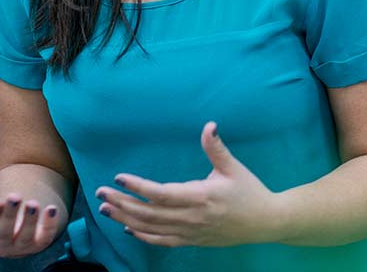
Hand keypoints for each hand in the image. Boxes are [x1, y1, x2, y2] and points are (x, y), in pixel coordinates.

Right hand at [0, 174, 66, 257]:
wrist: (11, 229)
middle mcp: (0, 245)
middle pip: (4, 233)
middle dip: (10, 216)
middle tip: (15, 197)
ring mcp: (20, 246)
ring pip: (25, 237)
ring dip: (30, 220)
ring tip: (33, 203)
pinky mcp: (38, 243)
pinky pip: (45, 237)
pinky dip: (50, 224)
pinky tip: (51, 209)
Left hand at [97, 122, 283, 247]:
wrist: (266, 222)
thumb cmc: (250, 192)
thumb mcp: (233, 168)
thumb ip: (216, 148)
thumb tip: (209, 125)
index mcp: (200, 196)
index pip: (160, 193)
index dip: (138, 186)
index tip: (119, 177)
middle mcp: (192, 217)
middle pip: (149, 212)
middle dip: (122, 202)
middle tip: (100, 192)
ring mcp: (191, 232)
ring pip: (151, 228)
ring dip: (126, 217)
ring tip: (105, 208)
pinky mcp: (192, 241)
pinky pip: (162, 241)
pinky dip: (143, 235)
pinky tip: (127, 227)